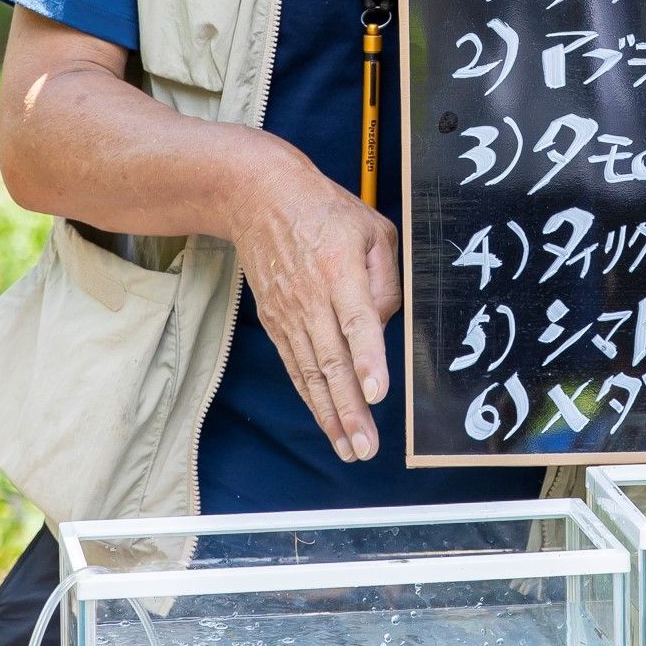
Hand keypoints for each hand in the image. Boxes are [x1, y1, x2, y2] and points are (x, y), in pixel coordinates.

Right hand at [225, 157, 401, 462]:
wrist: (258, 197)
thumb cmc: (324, 210)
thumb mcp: (373, 227)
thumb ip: (387, 277)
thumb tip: (385, 324)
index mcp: (338, 268)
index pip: (356, 319)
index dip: (367, 358)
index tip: (377, 392)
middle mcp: (311, 295)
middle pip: (331, 359)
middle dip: (349, 408)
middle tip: (365, 447)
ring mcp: (289, 312)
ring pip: (311, 372)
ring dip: (330, 414)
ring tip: (349, 448)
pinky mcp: (275, 321)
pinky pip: (295, 366)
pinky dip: (310, 397)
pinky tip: (326, 421)